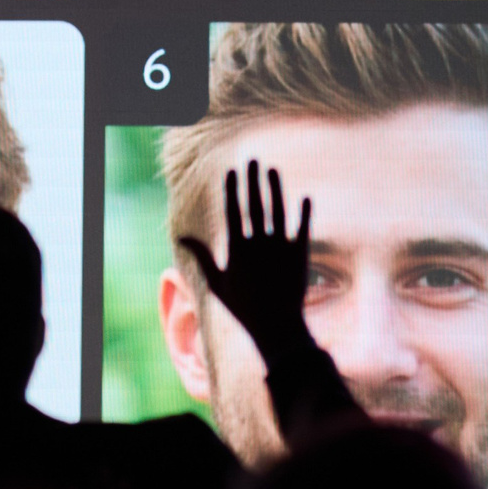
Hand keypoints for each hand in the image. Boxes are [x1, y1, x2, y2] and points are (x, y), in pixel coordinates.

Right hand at [179, 161, 313, 360]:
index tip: (232, 171)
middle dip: (253, 181)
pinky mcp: (299, 255)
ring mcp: (280, 248)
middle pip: (255, 205)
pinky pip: (302, 228)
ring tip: (272, 170)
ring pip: (278, 211)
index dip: (233, 190)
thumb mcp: (217, 283)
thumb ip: (201, 256)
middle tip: (252, 160)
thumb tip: (182, 236)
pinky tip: (305, 198)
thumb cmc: (243, 308)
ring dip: (276, 189)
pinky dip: (304, 212)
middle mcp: (258, 244)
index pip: (233, 212)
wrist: (276, 328)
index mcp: (237, 250)